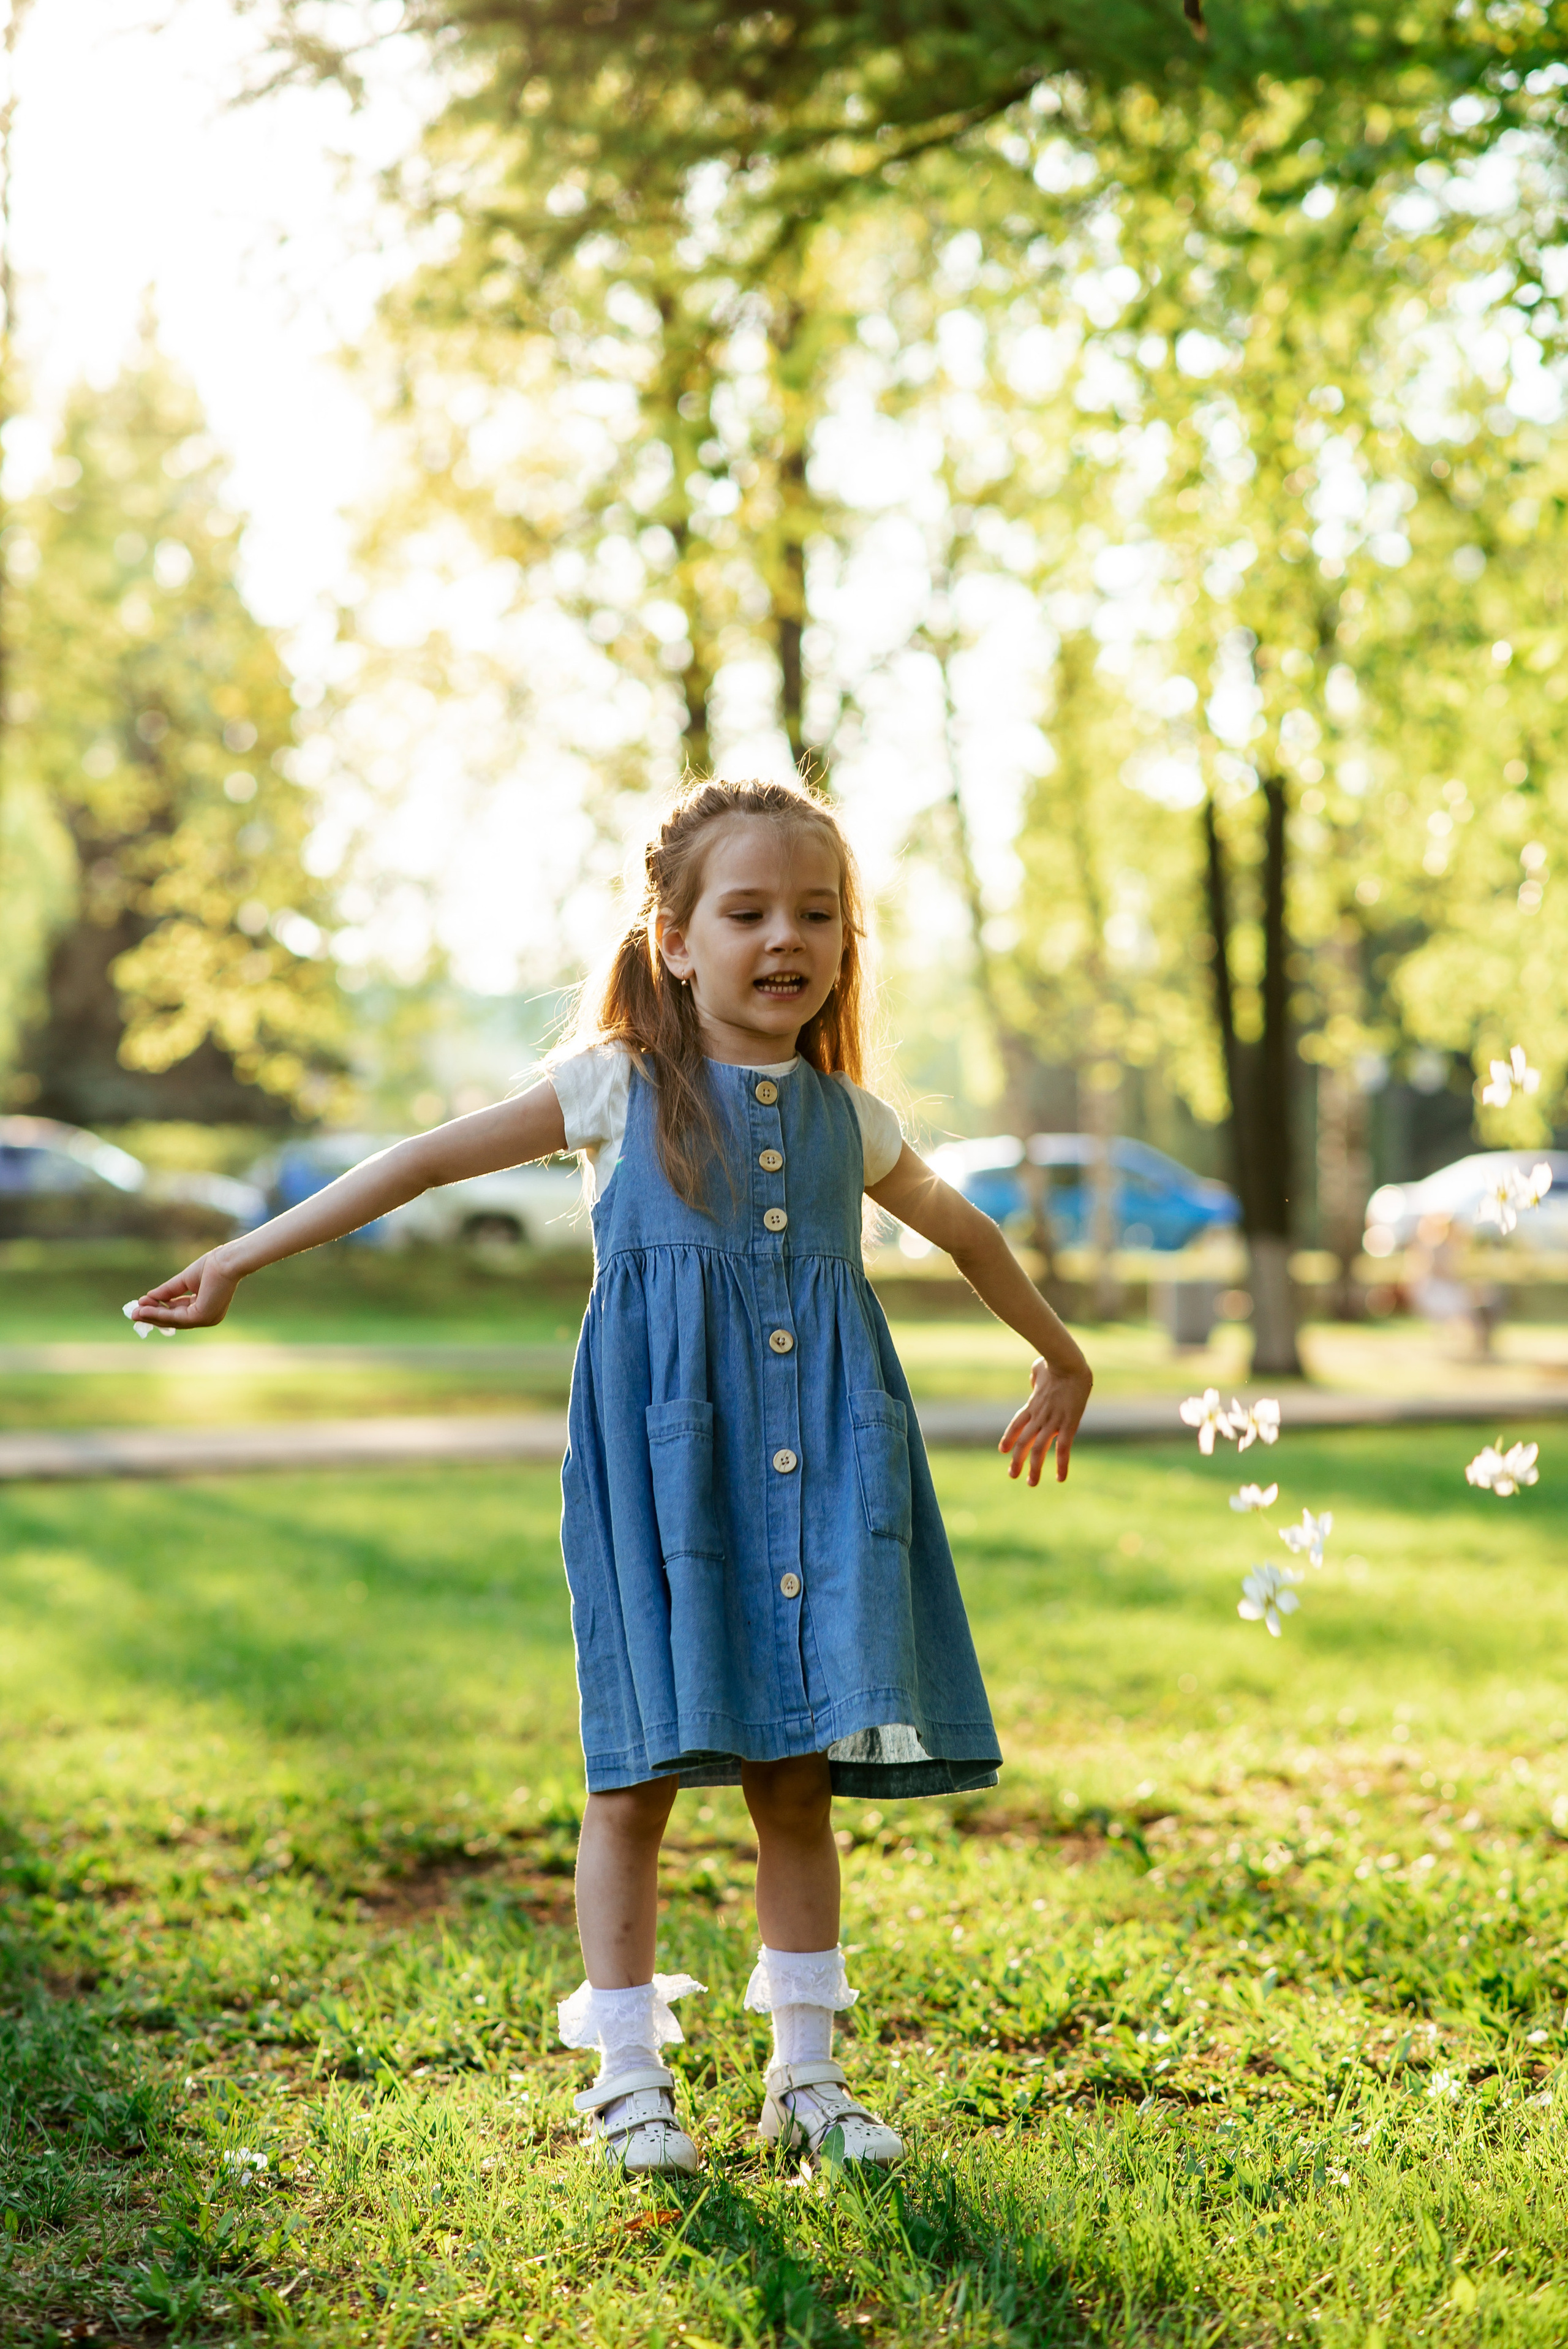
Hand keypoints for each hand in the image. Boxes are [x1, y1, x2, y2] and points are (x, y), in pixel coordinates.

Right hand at [126, 1246, 242, 1331]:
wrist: (227, 1260)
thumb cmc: (212, 1265)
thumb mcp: (184, 1281)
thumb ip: (168, 1291)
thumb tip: (148, 1297)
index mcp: (206, 1308)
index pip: (180, 1313)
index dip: (161, 1310)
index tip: (142, 1307)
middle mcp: (208, 1317)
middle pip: (175, 1319)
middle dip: (153, 1316)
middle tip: (134, 1314)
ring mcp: (207, 1318)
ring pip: (174, 1320)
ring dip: (153, 1316)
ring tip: (135, 1312)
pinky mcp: (203, 1315)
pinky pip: (176, 1317)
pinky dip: (160, 1313)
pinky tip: (146, 1309)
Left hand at [999, 1353, 1092, 1485]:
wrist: (1066, 1363)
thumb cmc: (1054, 1362)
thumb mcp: (1040, 1368)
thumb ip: (1036, 1376)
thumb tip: (1036, 1379)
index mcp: (1032, 1405)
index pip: (1016, 1425)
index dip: (1009, 1438)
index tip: (1003, 1451)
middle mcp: (1038, 1417)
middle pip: (1023, 1443)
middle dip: (1017, 1461)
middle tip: (1012, 1475)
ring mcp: (1052, 1421)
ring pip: (1039, 1450)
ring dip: (1034, 1468)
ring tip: (1031, 1483)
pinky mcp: (1068, 1424)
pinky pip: (1063, 1449)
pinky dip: (1061, 1465)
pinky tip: (1061, 1478)